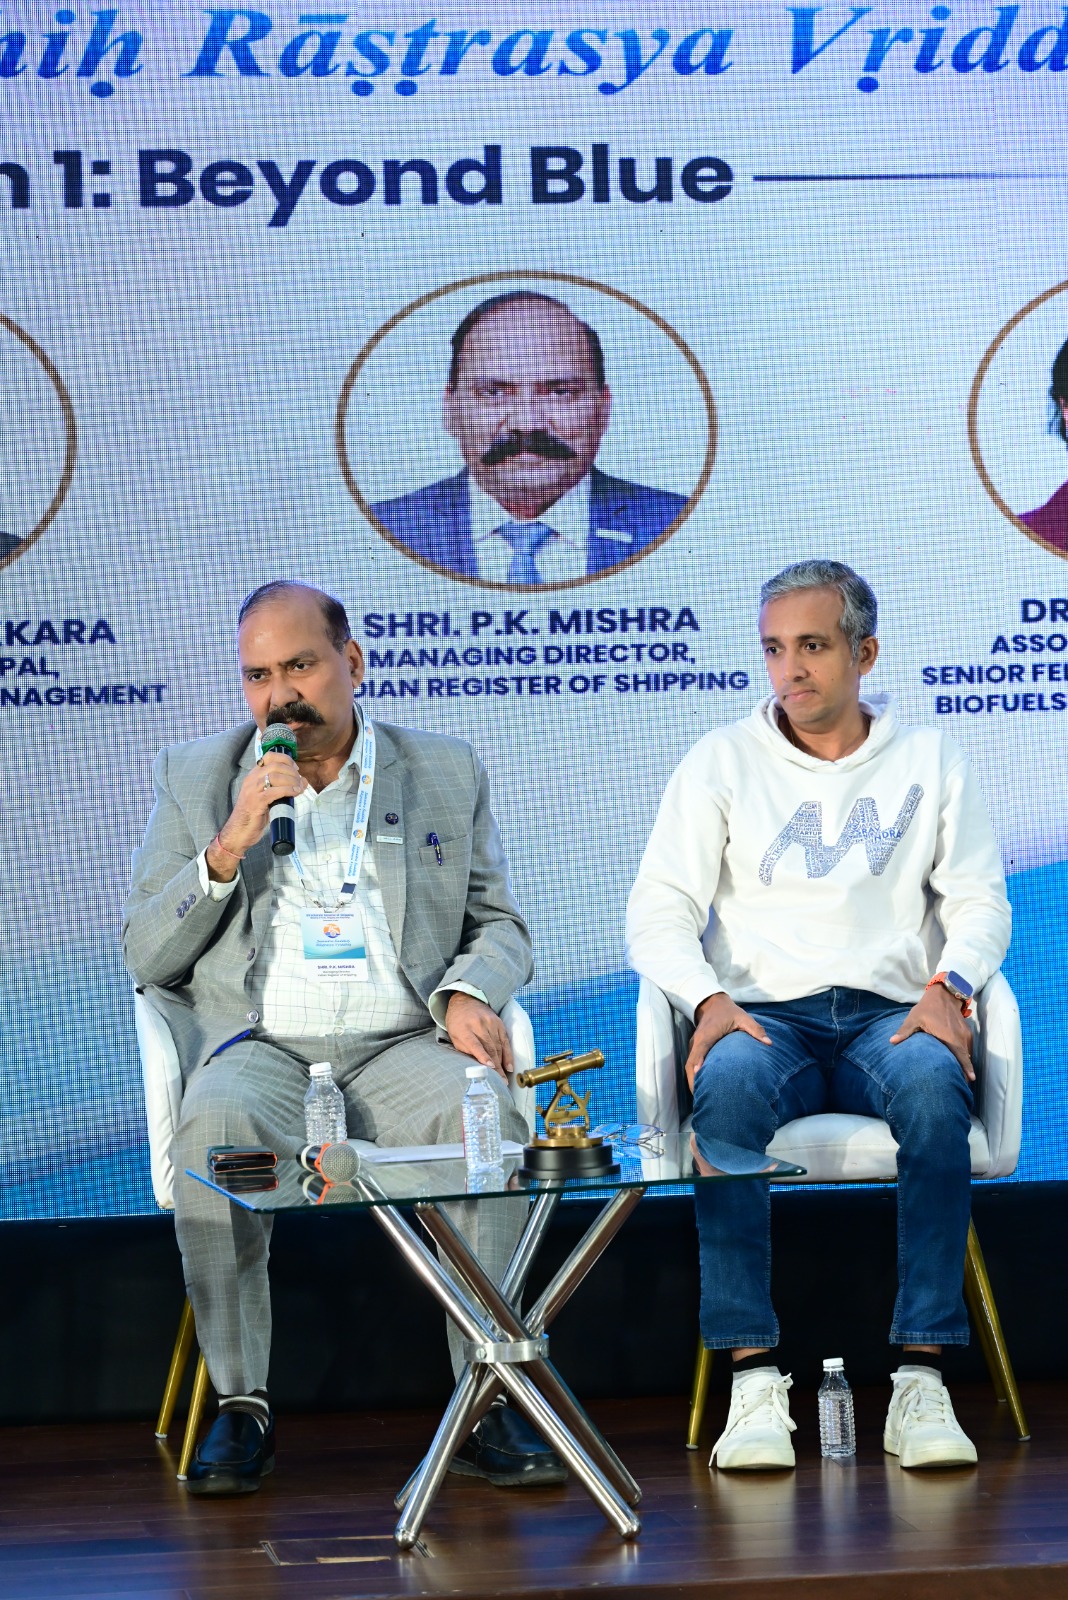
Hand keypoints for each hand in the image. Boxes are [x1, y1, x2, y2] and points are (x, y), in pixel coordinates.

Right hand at [206, 752, 306, 880]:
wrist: (238, 832)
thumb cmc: (254, 816)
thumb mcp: (266, 797)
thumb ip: (280, 788)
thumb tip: (302, 782)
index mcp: (253, 776)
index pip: (269, 756)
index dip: (285, 759)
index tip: (295, 768)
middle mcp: (251, 779)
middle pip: (275, 765)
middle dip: (292, 771)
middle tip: (299, 781)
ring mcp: (253, 790)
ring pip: (275, 776)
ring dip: (291, 780)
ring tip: (299, 788)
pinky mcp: (256, 802)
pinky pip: (274, 791)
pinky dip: (288, 790)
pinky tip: (295, 792)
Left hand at [445, 992, 512, 1080]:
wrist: (466, 1001)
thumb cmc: (458, 1023)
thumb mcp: (455, 1036)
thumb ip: (464, 1049)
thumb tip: (476, 1066)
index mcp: (464, 1029)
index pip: (474, 1044)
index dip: (482, 1056)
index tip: (489, 1067)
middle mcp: (479, 1025)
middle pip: (489, 1048)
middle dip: (495, 1067)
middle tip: (500, 1082)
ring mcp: (490, 1023)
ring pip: (498, 1046)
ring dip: (502, 1064)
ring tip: (504, 1079)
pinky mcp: (499, 1023)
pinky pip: (505, 1041)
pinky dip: (508, 1055)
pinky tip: (509, 1066)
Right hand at [684, 991, 770, 1090]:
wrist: (713, 1003)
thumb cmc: (729, 1012)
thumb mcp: (743, 1017)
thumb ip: (755, 1030)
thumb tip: (769, 1043)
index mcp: (707, 1036)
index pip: (698, 1053)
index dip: (697, 1067)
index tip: (699, 1081)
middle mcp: (697, 1042)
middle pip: (690, 1065)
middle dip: (693, 1082)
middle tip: (702, 1100)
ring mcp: (694, 1045)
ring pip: (689, 1066)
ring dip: (693, 1081)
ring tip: (702, 1098)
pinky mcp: (695, 1048)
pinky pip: (692, 1064)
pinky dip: (694, 1075)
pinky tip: (702, 1086)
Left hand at [890, 984, 974, 1080]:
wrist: (944, 994)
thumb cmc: (928, 1007)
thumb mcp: (914, 1018)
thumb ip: (905, 1031)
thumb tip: (891, 1042)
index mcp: (949, 1036)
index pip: (960, 1056)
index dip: (965, 1069)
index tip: (969, 1080)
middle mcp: (961, 1037)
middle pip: (965, 1059)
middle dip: (964, 1072)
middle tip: (960, 1086)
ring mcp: (966, 1035)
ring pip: (967, 1054)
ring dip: (964, 1065)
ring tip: (960, 1079)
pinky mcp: (967, 1032)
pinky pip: (967, 1048)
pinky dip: (964, 1056)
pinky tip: (959, 1064)